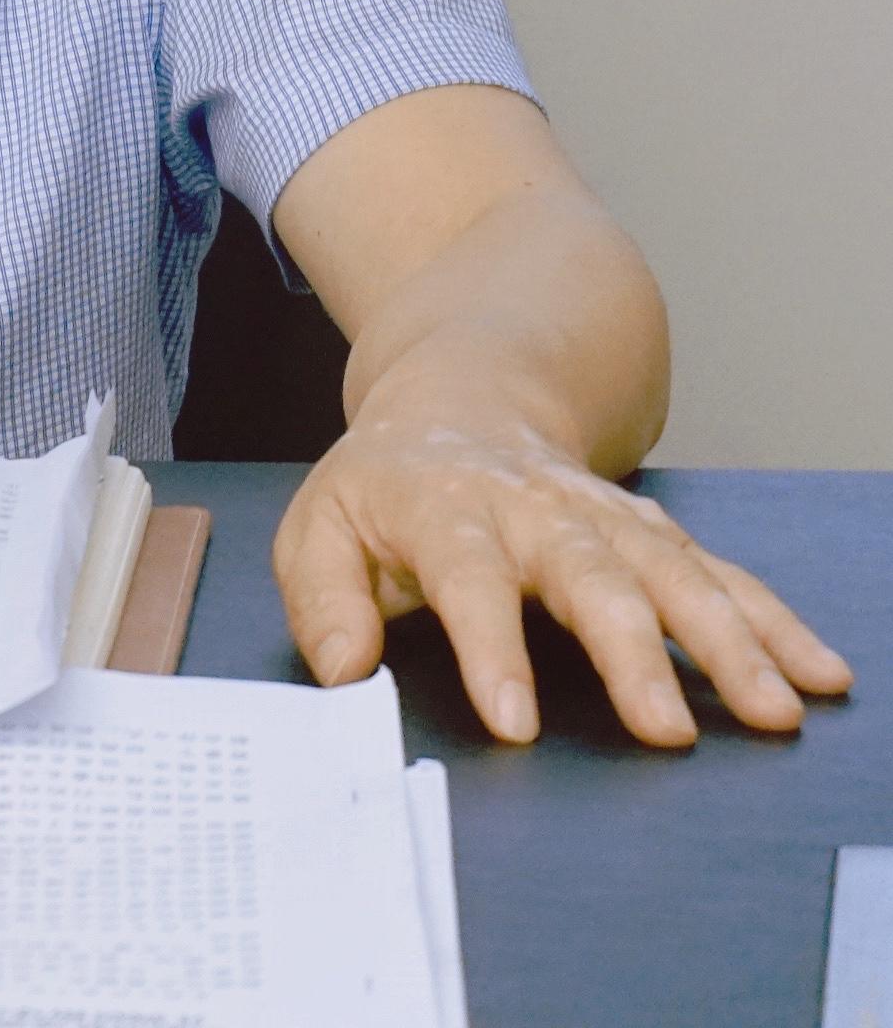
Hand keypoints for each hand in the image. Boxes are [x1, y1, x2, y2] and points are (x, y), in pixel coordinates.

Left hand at [274, 388, 851, 745]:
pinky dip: (772, 620)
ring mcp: (602, 516)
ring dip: (727, 639)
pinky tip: (816, 670)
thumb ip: (323, 598)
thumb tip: (344, 670)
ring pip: (672, 571)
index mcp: (443, 507)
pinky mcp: (651, 531)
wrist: (460, 403)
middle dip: (632, 651)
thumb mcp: (319, 527)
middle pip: (589, 575)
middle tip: (667, 729)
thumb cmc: (385, 487)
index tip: (514, 720)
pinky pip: (719, 573)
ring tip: (771, 709)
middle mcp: (534, 507)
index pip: (467, 576)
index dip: (490, 646)